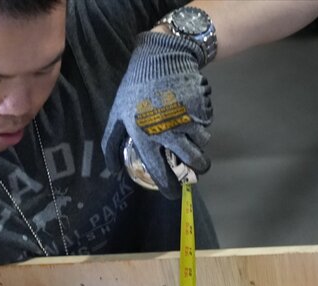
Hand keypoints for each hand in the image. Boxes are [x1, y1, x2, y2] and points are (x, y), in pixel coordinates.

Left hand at [102, 31, 212, 198]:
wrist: (161, 59)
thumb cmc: (135, 89)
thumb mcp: (116, 115)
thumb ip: (111, 144)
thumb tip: (113, 170)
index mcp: (144, 136)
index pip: (157, 170)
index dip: (167, 186)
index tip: (173, 194)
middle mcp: (167, 131)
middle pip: (190, 160)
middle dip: (197, 169)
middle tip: (196, 171)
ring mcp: (186, 119)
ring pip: (201, 144)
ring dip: (200, 148)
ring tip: (195, 146)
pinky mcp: (200, 107)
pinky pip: (205, 125)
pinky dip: (202, 127)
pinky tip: (194, 121)